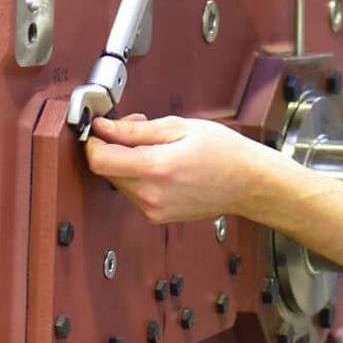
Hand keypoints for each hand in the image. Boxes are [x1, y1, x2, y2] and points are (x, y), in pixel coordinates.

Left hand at [84, 114, 288, 224]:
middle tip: (137, 126)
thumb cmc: (225, 153)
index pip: (100, 161)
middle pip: (107, 170)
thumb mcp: (180, 127)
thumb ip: (136, 129)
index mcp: (157, 168)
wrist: (249, 184)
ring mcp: (153, 210)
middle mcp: (151, 195)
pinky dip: (138, 175)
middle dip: (113, 145)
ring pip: (118, 181)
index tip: (99, 128)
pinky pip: (133, 192)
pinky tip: (160, 163)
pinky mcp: (156, 216)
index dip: (93, 141)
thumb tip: (104, 127)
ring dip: (126, 160)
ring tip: (156, 145)